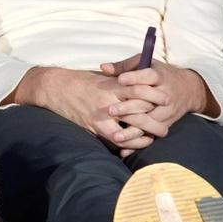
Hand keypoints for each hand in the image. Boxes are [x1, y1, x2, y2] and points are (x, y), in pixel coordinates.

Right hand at [5, 66, 156, 151]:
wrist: (55, 87)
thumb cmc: (80, 81)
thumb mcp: (102, 77)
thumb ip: (119, 81)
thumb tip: (138, 83)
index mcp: (114, 84)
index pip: (141, 89)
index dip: (155, 96)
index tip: (167, 100)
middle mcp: (110, 98)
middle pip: (140, 110)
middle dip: (156, 119)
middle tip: (167, 125)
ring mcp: (101, 114)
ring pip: (130, 126)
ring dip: (146, 133)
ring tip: (157, 137)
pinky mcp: (93, 126)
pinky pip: (115, 138)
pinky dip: (128, 142)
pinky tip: (136, 143)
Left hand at [100, 53, 216, 140]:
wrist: (187, 90)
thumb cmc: (160, 75)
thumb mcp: (146, 65)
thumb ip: (125, 66)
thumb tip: (103, 68)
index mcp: (161, 77)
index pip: (149, 76)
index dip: (135, 78)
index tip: (120, 80)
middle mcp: (165, 95)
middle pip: (148, 102)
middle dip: (129, 107)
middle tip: (111, 110)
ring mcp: (166, 112)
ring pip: (149, 122)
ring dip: (132, 130)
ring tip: (116, 136)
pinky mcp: (165, 124)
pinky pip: (151, 135)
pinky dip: (137, 144)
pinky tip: (124, 150)